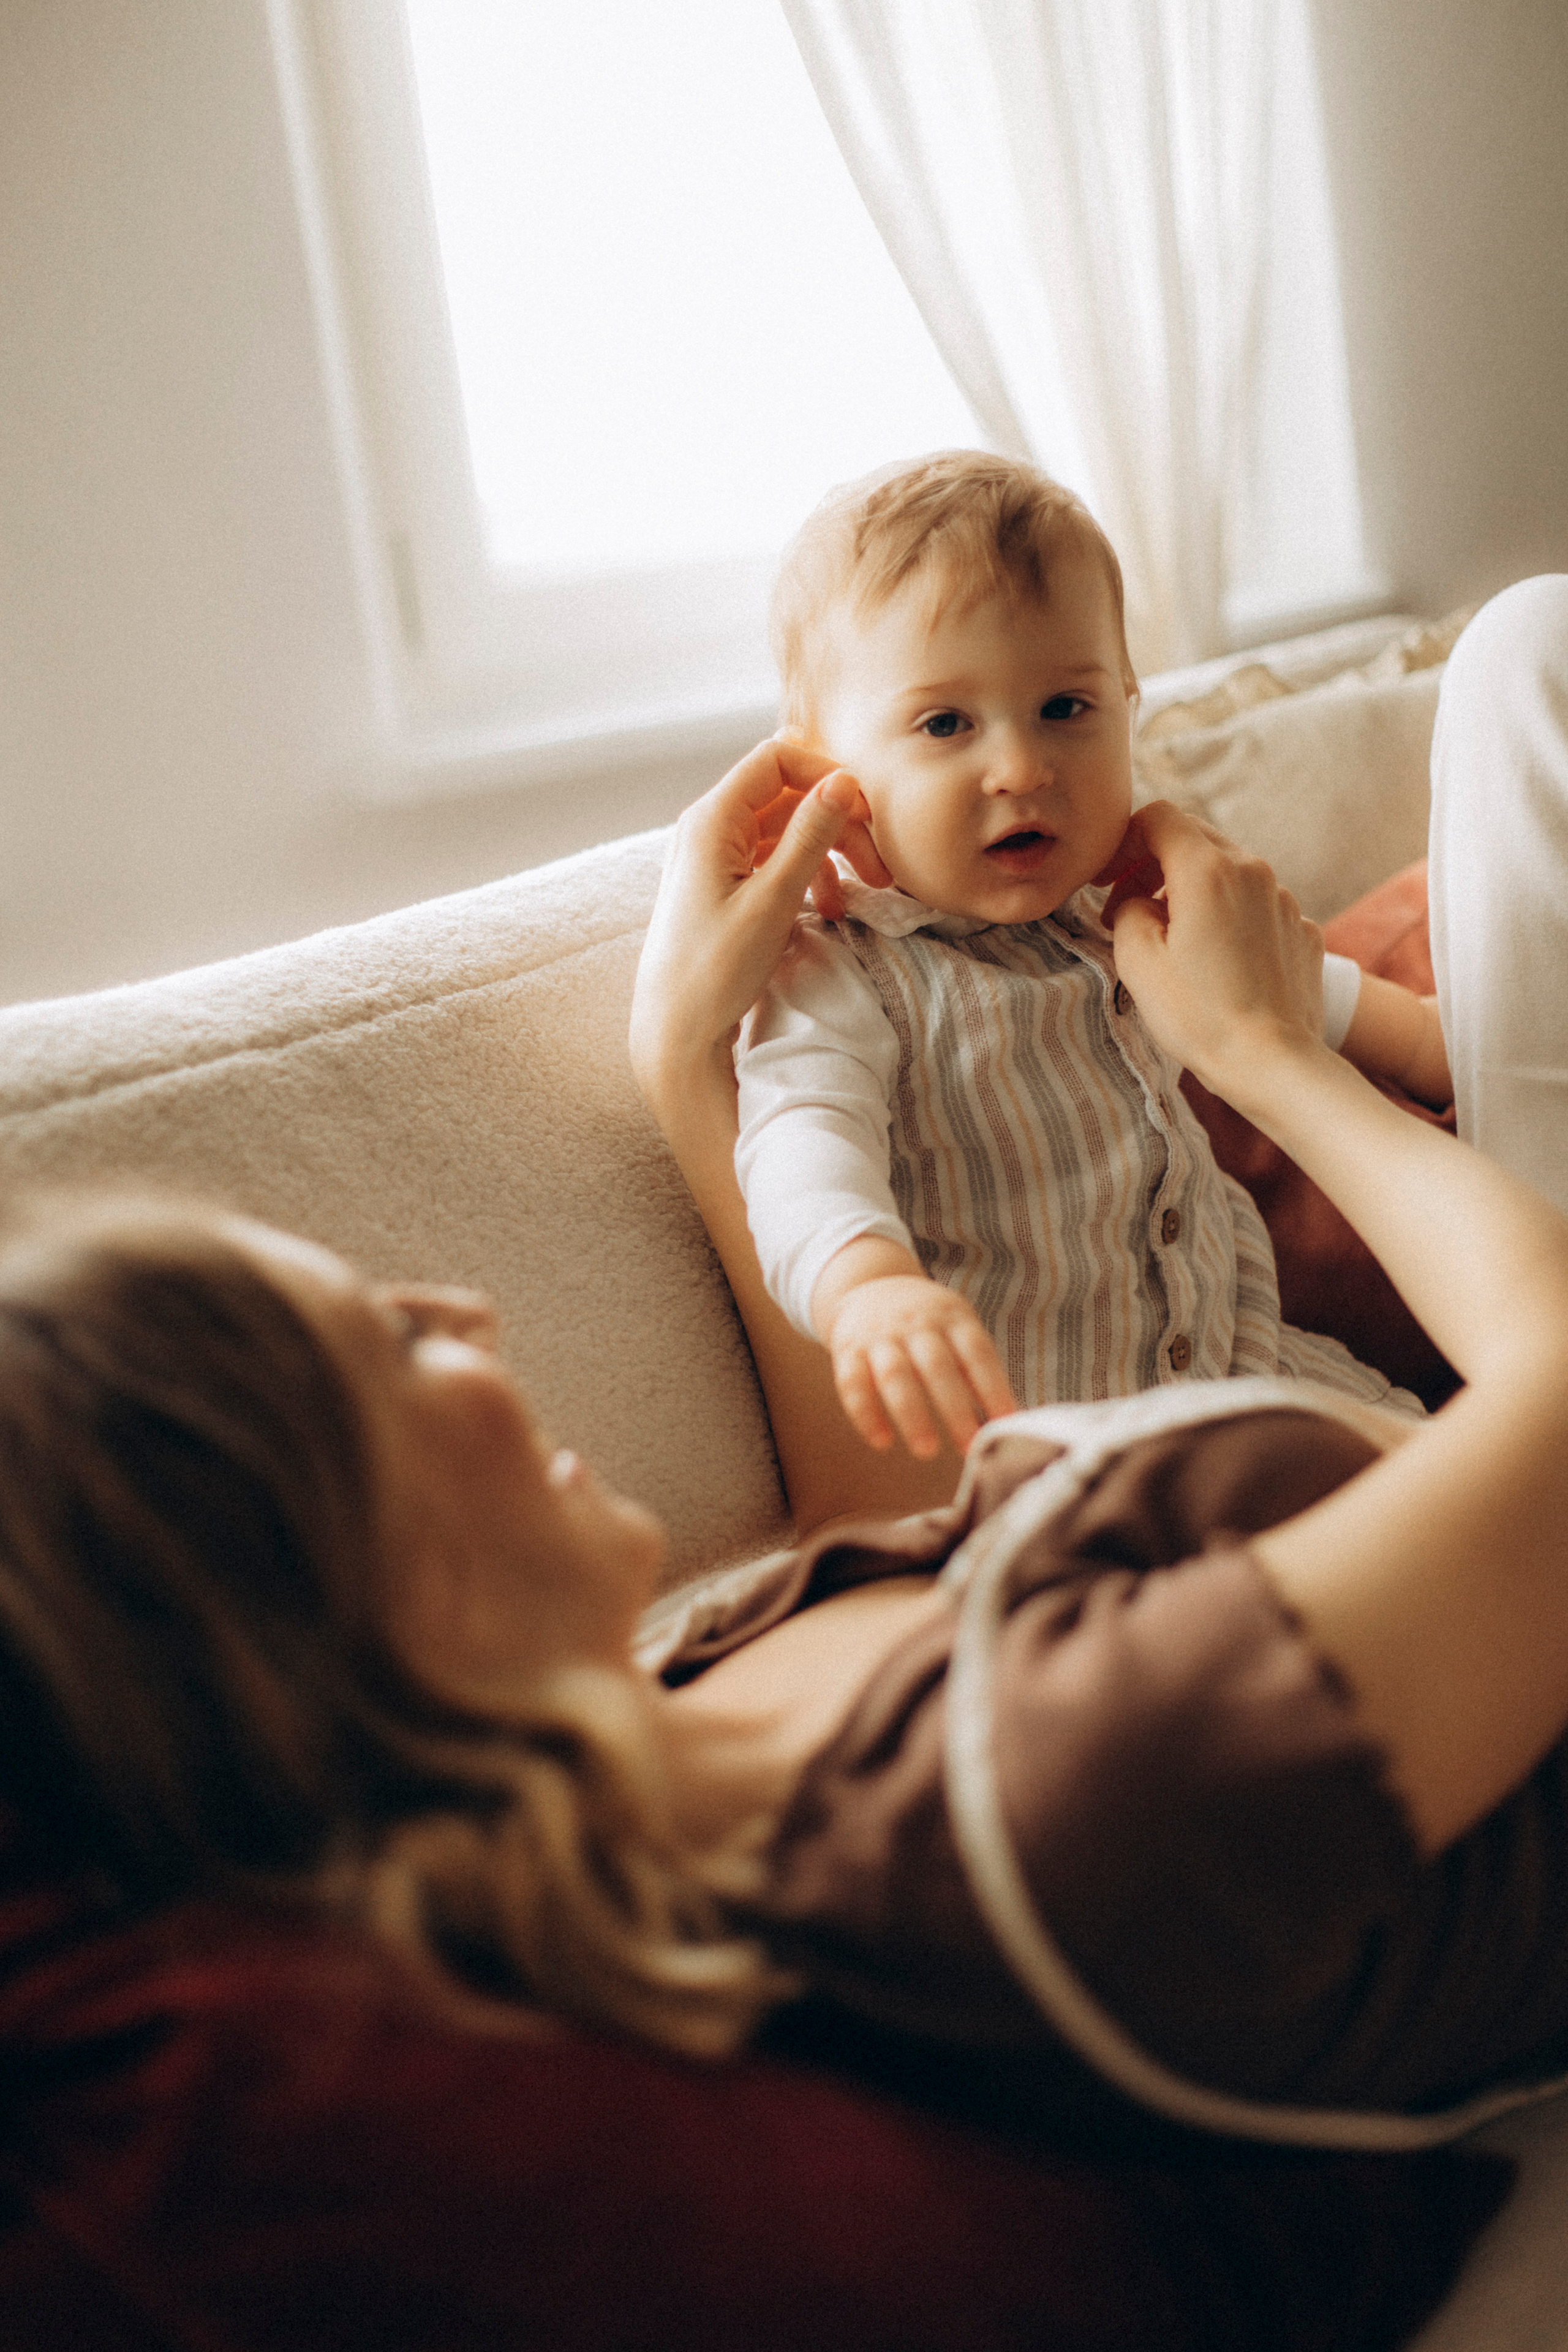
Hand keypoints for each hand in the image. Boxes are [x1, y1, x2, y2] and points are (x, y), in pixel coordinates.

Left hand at [629, 737, 889, 1105]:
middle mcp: (708, 828)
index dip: (826, 773)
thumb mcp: (773, 900)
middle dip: (838, 821)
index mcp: (711, 819)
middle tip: (880, 864)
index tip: (865, 810)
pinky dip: (807, 876)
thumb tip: (843, 782)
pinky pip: (773, 861)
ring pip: (785, 830)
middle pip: (787, 795)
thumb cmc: (714, 971)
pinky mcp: (723, 887)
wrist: (675, 1032)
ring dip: (829, 852)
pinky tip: (831, 909)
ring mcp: (714, 857)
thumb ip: (810, 836)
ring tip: (865, 891)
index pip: (776, 758)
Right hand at [821, 1272, 1016, 1459]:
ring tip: (927, 1451)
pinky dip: (866, 1415)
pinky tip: (882, 1442)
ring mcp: (880, 1335)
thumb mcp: (958, 1328)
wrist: (868, 1285)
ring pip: (895, 1374)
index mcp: (952, 1318)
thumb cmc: (928, 1322)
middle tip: (969, 1447)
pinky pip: (852, 1383)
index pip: (977, 1353)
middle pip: (937, 1366)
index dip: (994, 1388)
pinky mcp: (848, 1349)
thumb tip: (1008, 1421)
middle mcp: (916, 1323)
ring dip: (911, 1415)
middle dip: (954, 1410)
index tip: (1007, 1424)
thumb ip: (977, 1370)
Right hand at [1105, 800, 1325, 1100]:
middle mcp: (1253, 871)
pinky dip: (1228, 919)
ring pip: (1227, 872)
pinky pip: (1256, 906)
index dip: (1124, 841)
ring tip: (1171, 940)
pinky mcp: (1302, 929)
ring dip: (1191, 892)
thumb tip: (1138, 901)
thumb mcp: (1137, 960)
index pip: (1159, 817)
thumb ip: (1127, 910)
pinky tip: (1216, 961)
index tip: (1107, 879)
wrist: (1273, 1063)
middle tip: (1126, 910)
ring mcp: (1285, 899)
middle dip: (1153, 865)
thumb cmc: (1200, 1016)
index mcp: (1208, 870)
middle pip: (1195, 839)